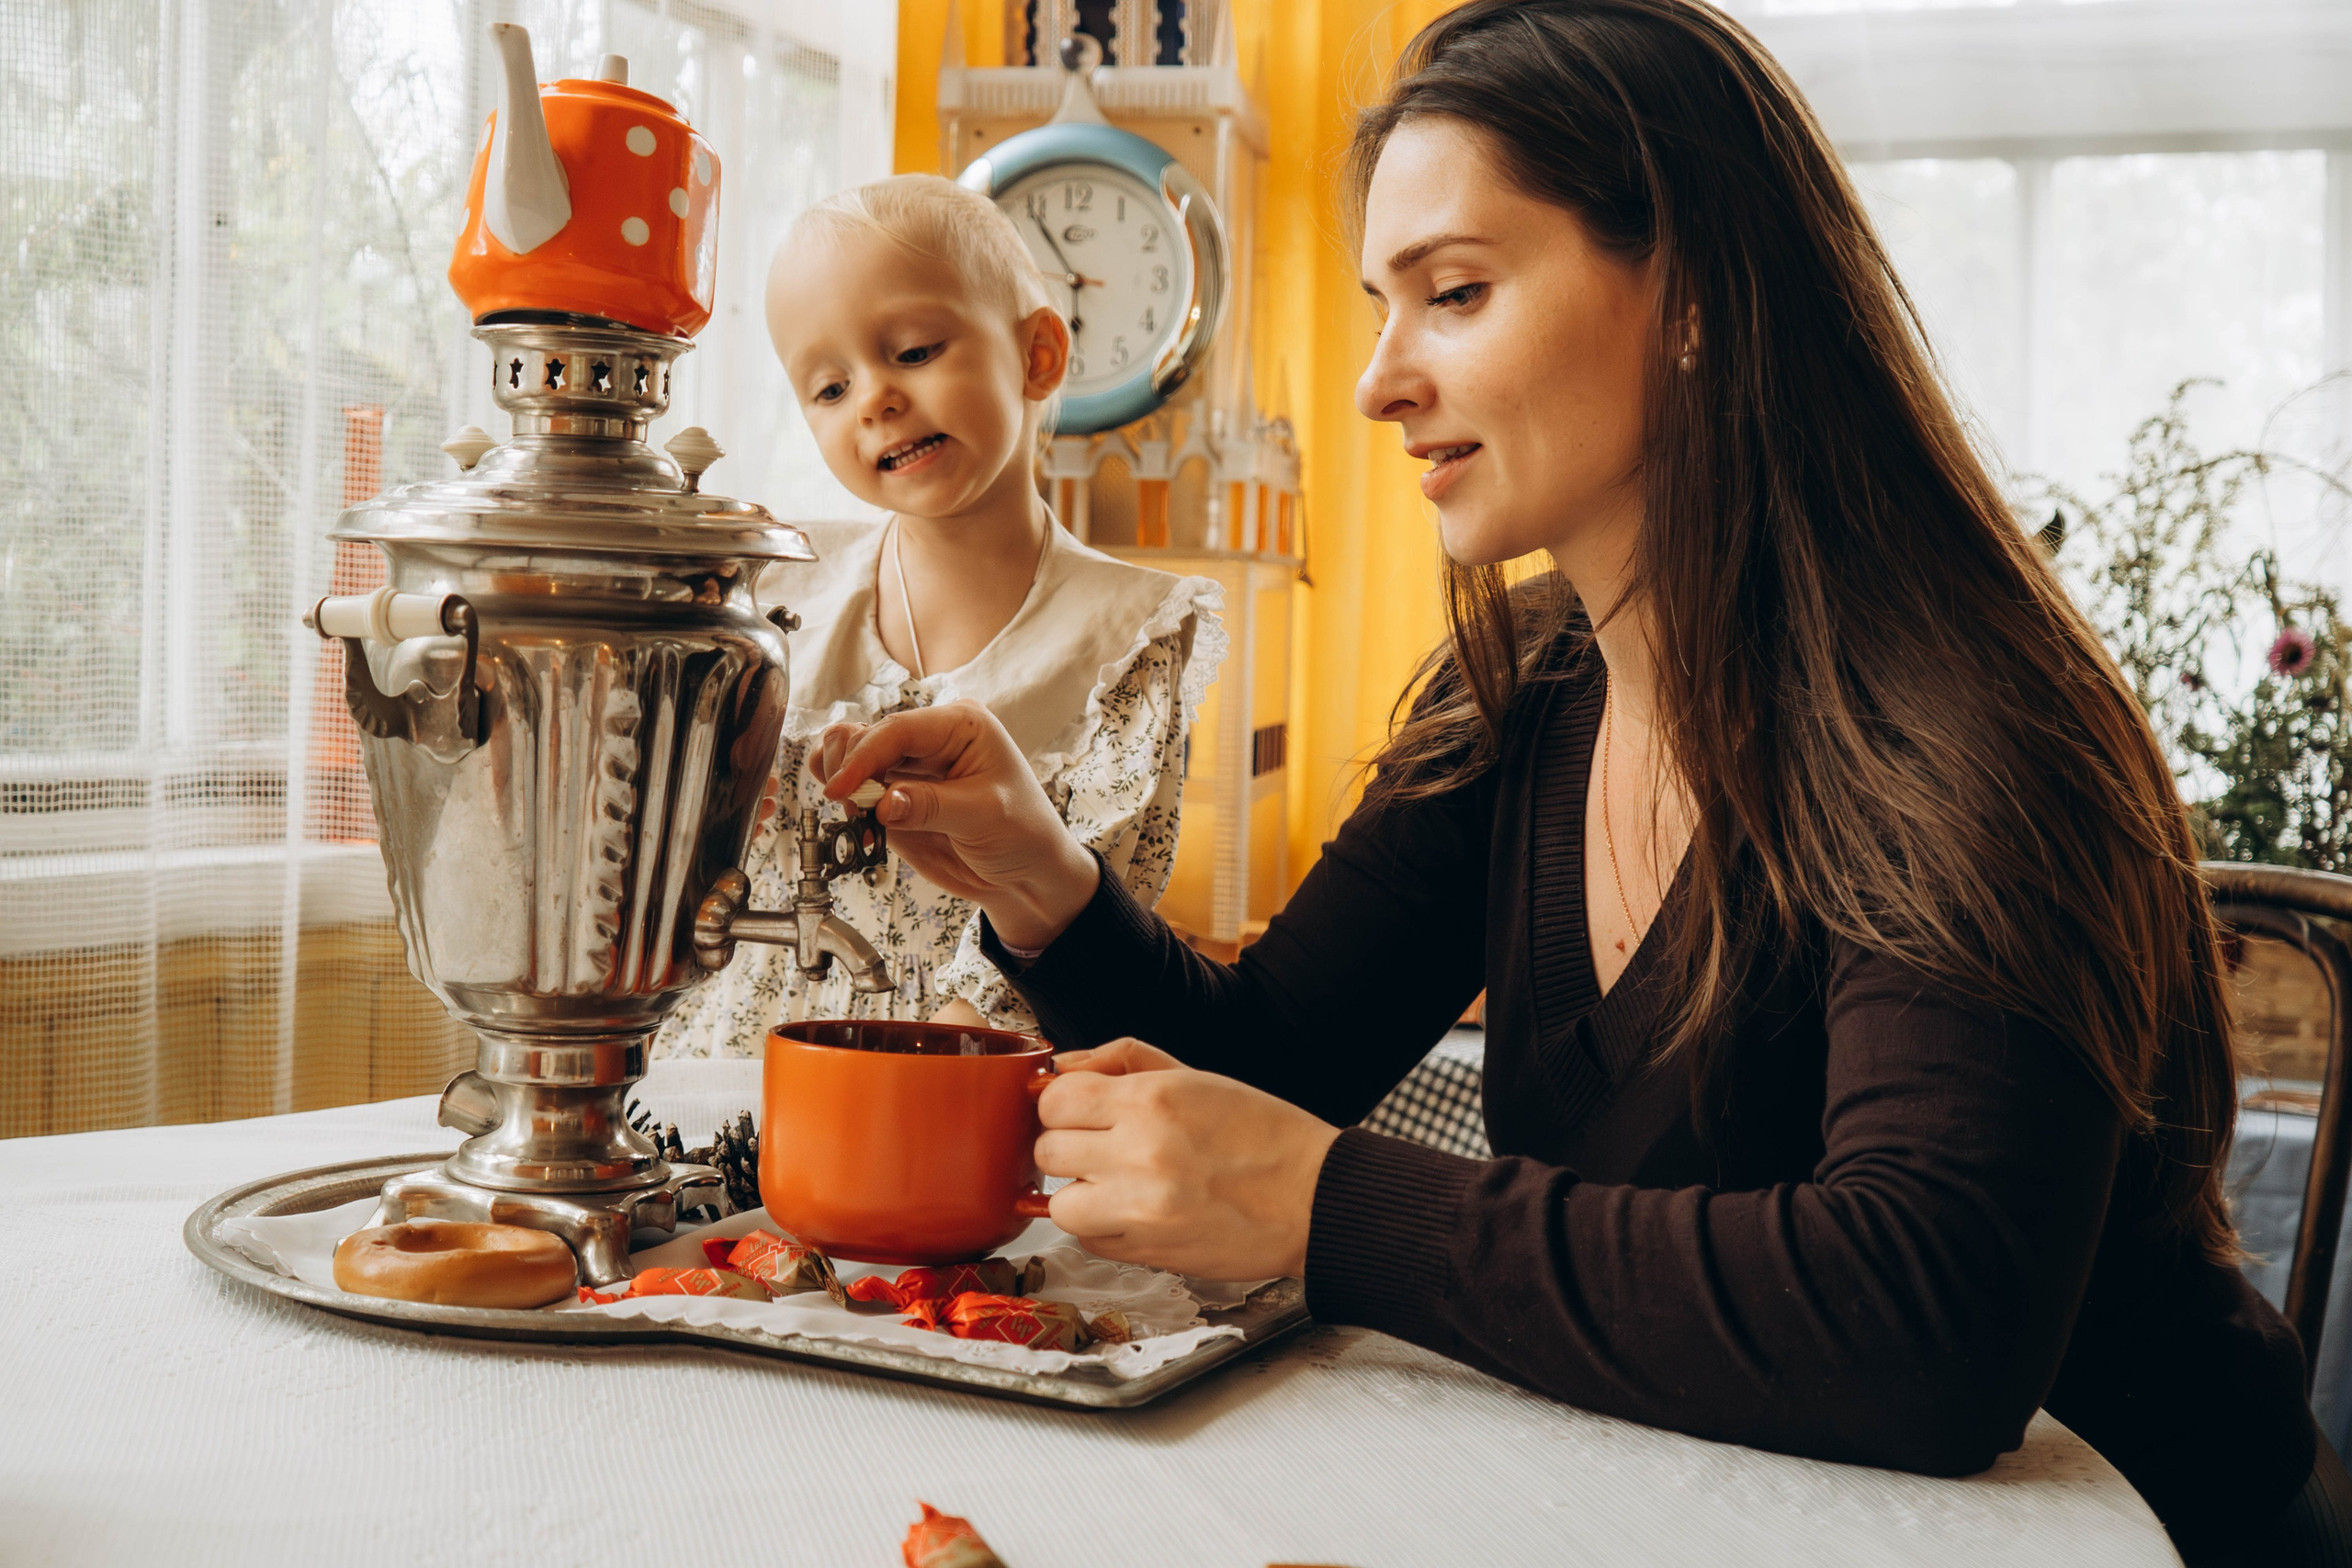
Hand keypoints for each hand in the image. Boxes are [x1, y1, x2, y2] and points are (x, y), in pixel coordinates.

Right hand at [813, 701, 1098, 950]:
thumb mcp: (984, 816)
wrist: (1025, 875)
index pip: (898, 729)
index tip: (841, 789)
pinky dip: (845, 802)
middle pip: (865, 735)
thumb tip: (884, 803)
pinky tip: (857, 822)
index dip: (863, 756)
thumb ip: (931, 807)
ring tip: (855, 811)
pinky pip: (855, 789)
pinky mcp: (895, 796)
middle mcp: (930, 738)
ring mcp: (908, 767)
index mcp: (960, 725)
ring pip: (849, 754)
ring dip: (840, 780)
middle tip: (853, 806)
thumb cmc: (1023, 834)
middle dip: (849, 769)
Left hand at [1035, 1038, 1342, 1280]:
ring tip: (1116, 1186)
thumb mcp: (1196, 1077)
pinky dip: (1104, 1230)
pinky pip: (1090, 1243)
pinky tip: (1137, 1213)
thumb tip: (1059, 1069)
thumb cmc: (1261, 1134)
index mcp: (1153, 1099)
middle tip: (1101, 1149)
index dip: (1061, 1105)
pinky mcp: (1150, 1252)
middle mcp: (1142, 1152)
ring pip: (1059, 1206)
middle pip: (1047, 1151)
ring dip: (1080, 1196)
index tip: (1078, 1111)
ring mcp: (1143, 1208)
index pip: (1055, 1098)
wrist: (1314, 1198)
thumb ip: (1122, 1061)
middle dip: (1068, 1148)